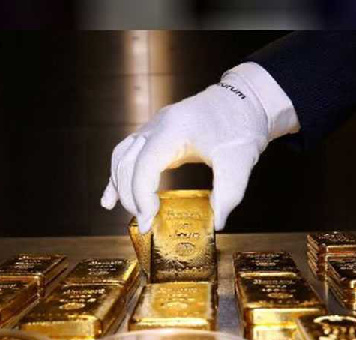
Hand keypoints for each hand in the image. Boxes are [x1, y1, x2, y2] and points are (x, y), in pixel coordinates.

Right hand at [101, 63, 298, 232]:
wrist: (245, 100)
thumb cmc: (241, 126)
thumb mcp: (239, 163)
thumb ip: (228, 194)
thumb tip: (217, 223)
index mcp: (174, 130)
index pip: (144, 166)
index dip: (141, 196)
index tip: (149, 220)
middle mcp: (157, 125)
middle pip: (128, 164)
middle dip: (131, 197)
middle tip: (146, 223)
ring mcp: (153, 127)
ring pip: (122, 158)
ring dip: (122, 187)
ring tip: (133, 213)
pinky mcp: (155, 133)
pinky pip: (127, 153)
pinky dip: (117, 177)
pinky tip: (110, 199)